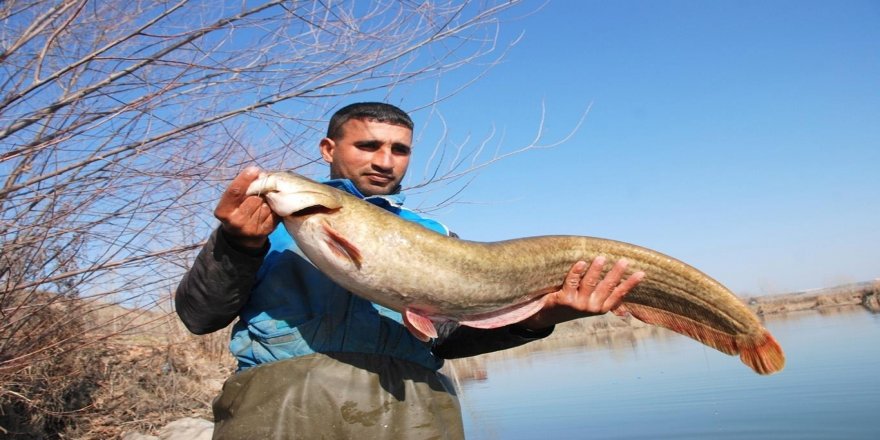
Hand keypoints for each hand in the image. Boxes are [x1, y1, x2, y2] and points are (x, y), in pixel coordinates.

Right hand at [214, 166, 279, 249]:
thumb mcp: (232, 202)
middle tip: (259, 192)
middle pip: (254, 198)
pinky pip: (274, 213)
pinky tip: (268, 210)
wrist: (241, 238)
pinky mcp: (264, 232)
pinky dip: (273, 209)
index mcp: (223, 211)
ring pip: (266, 205)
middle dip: (259, 192)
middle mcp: (236, 221)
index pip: (235, 191)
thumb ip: (241, 189)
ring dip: (267, 201)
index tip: (254, 170)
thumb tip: (259, 173)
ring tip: (262, 203)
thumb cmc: (236, 211)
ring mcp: (250, 228)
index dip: (245, 179)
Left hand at [517, 256, 644, 329]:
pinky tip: (581, 262)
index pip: (619, 294)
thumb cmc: (573, 303)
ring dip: (596, 270)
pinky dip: (577, 272)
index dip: (630, 284)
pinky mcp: (565, 299)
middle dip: (616, 273)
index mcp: (601, 308)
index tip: (641, 273)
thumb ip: (603, 296)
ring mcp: (578, 304)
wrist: (548, 315)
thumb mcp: (590, 303)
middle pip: (606, 287)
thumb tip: (622, 289)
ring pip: (589, 283)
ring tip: (602, 258)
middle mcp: (592, 307)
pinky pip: (572, 282)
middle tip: (624, 261)